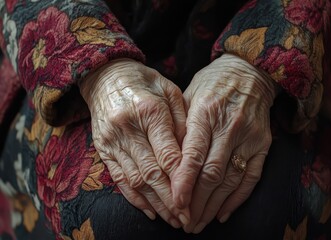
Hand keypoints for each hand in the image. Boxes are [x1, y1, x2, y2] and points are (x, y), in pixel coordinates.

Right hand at [79, 59, 189, 227]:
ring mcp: (112, 140)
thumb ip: (182, 121)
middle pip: (151, 172)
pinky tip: (150, 209)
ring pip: (135, 180)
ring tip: (172, 219)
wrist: (106, 75)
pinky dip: (134, 197)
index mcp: (149, 111)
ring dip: (155, 203)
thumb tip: (192, 154)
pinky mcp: (103, 148)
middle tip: (186, 220)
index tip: (193, 200)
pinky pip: (118, 178)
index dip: (181, 180)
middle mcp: (128, 128)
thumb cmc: (145, 82)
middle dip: (170, 200)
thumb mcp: (169, 91)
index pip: (168, 154)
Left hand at [171, 53, 278, 232]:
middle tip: (185, 223)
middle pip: (211, 173)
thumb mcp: (189, 96)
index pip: (193, 155)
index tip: (175, 204)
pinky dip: (238, 198)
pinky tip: (224, 213)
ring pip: (230, 179)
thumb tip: (168, 162)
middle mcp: (228, 126)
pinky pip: (252, 177)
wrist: (250, 72)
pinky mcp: (263, 144)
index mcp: (205, 112)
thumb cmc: (212, 84)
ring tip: (199, 223)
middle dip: (197, 202)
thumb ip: (179, 127)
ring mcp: (249, 136)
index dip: (183, 182)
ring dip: (214, 206)